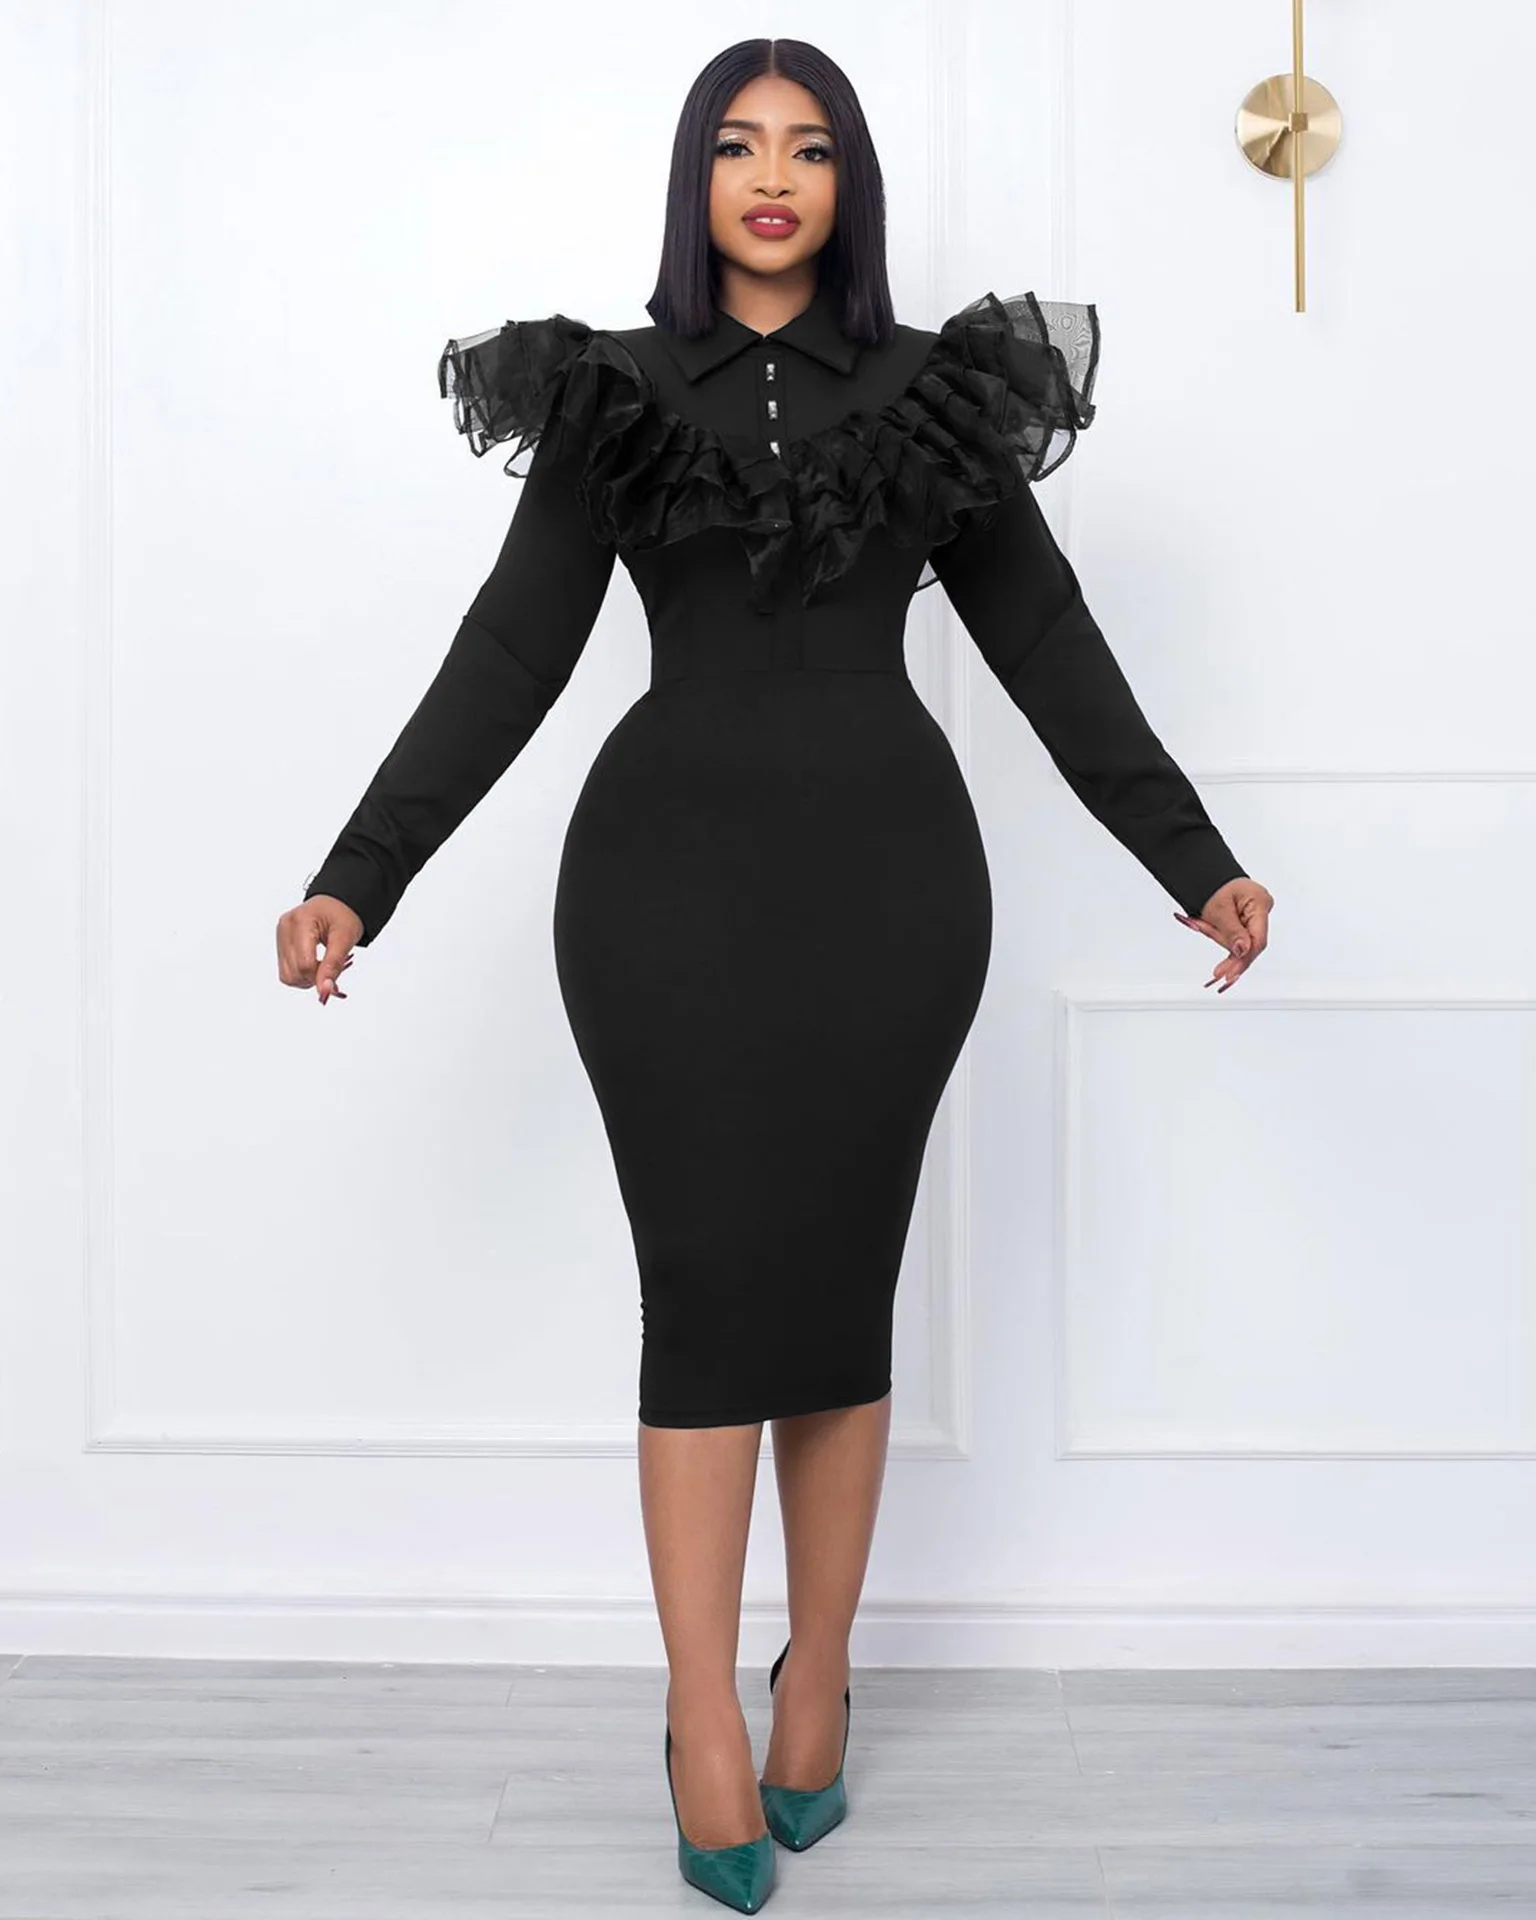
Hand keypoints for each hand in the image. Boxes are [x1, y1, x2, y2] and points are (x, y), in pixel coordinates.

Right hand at [276, 895, 362, 1003]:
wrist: (338, 903)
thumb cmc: (343, 914)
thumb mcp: (345, 938)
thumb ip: (334, 966)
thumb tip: (325, 991)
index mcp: (300, 921)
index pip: (305, 964)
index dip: (321, 976)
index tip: (336, 975)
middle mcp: (285, 928)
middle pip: (294, 973)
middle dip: (315, 978)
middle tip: (333, 967)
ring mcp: (280, 936)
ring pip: (287, 976)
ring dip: (308, 978)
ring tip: (324, 964)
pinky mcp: (281, 943)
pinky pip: (287, 971)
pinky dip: (302, 974)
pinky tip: (315, 964)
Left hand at [1173, 876, 1271, 993]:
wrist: (1205, 874)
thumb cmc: (1212, 886)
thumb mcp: (1218, 909)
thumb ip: (1232, 932)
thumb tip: (1242, 951)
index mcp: (1260, 903)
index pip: (1258, 940)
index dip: (1243, 960)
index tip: (1228, 975)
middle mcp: (1262, 910)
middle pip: (1248, 944)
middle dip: (1226, 948)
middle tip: (1211, 964)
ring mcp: (1255, 916)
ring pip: (1239, 942)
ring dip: (1217, 936)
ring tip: (1201, 921)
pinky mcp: (1246, 922)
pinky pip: (1235, 937)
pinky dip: (1219, 936)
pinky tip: (1211, 940)